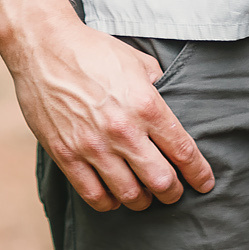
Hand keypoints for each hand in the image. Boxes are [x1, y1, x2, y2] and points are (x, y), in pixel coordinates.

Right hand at [1, 13, 214, 212]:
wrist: (44, 46)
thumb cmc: (93, 51)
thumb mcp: (137, 61)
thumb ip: (159, 87)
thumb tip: (170, 105)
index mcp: (146, 106)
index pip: (183, 152)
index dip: (198, 174)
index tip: (204, 183)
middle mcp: (123, 130)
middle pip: (161, 181)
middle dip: (174, 192)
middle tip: (174, 191)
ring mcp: (93, 146)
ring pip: (130, 195)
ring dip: (143, 201)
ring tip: (144, 195)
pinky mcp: (66, 155)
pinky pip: (94, 196)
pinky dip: (110, 203)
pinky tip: (114, 196)